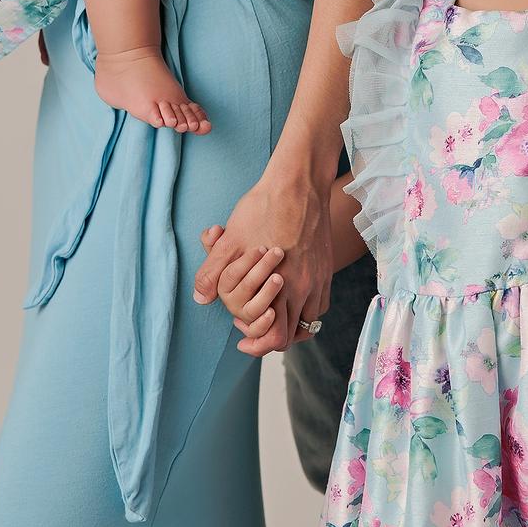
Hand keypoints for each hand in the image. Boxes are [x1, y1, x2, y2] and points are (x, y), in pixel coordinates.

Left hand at [192, 167, 331, 356]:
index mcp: (280, 287)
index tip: (244, 341)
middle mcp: (304, 288)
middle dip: (271, 336)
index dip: (258, 344)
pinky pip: (320, 303)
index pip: (275, 337)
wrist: (299, 181)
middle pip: (293, 334)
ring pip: (308, 320)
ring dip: (291, 322)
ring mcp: (319, 278)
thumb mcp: (231, 240)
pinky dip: (306, 307)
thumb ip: (214, 272)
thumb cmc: (264, 207)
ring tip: (272, 315)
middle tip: (254, 330)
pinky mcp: (327, 267)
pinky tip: (292, 297)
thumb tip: (200, 298)